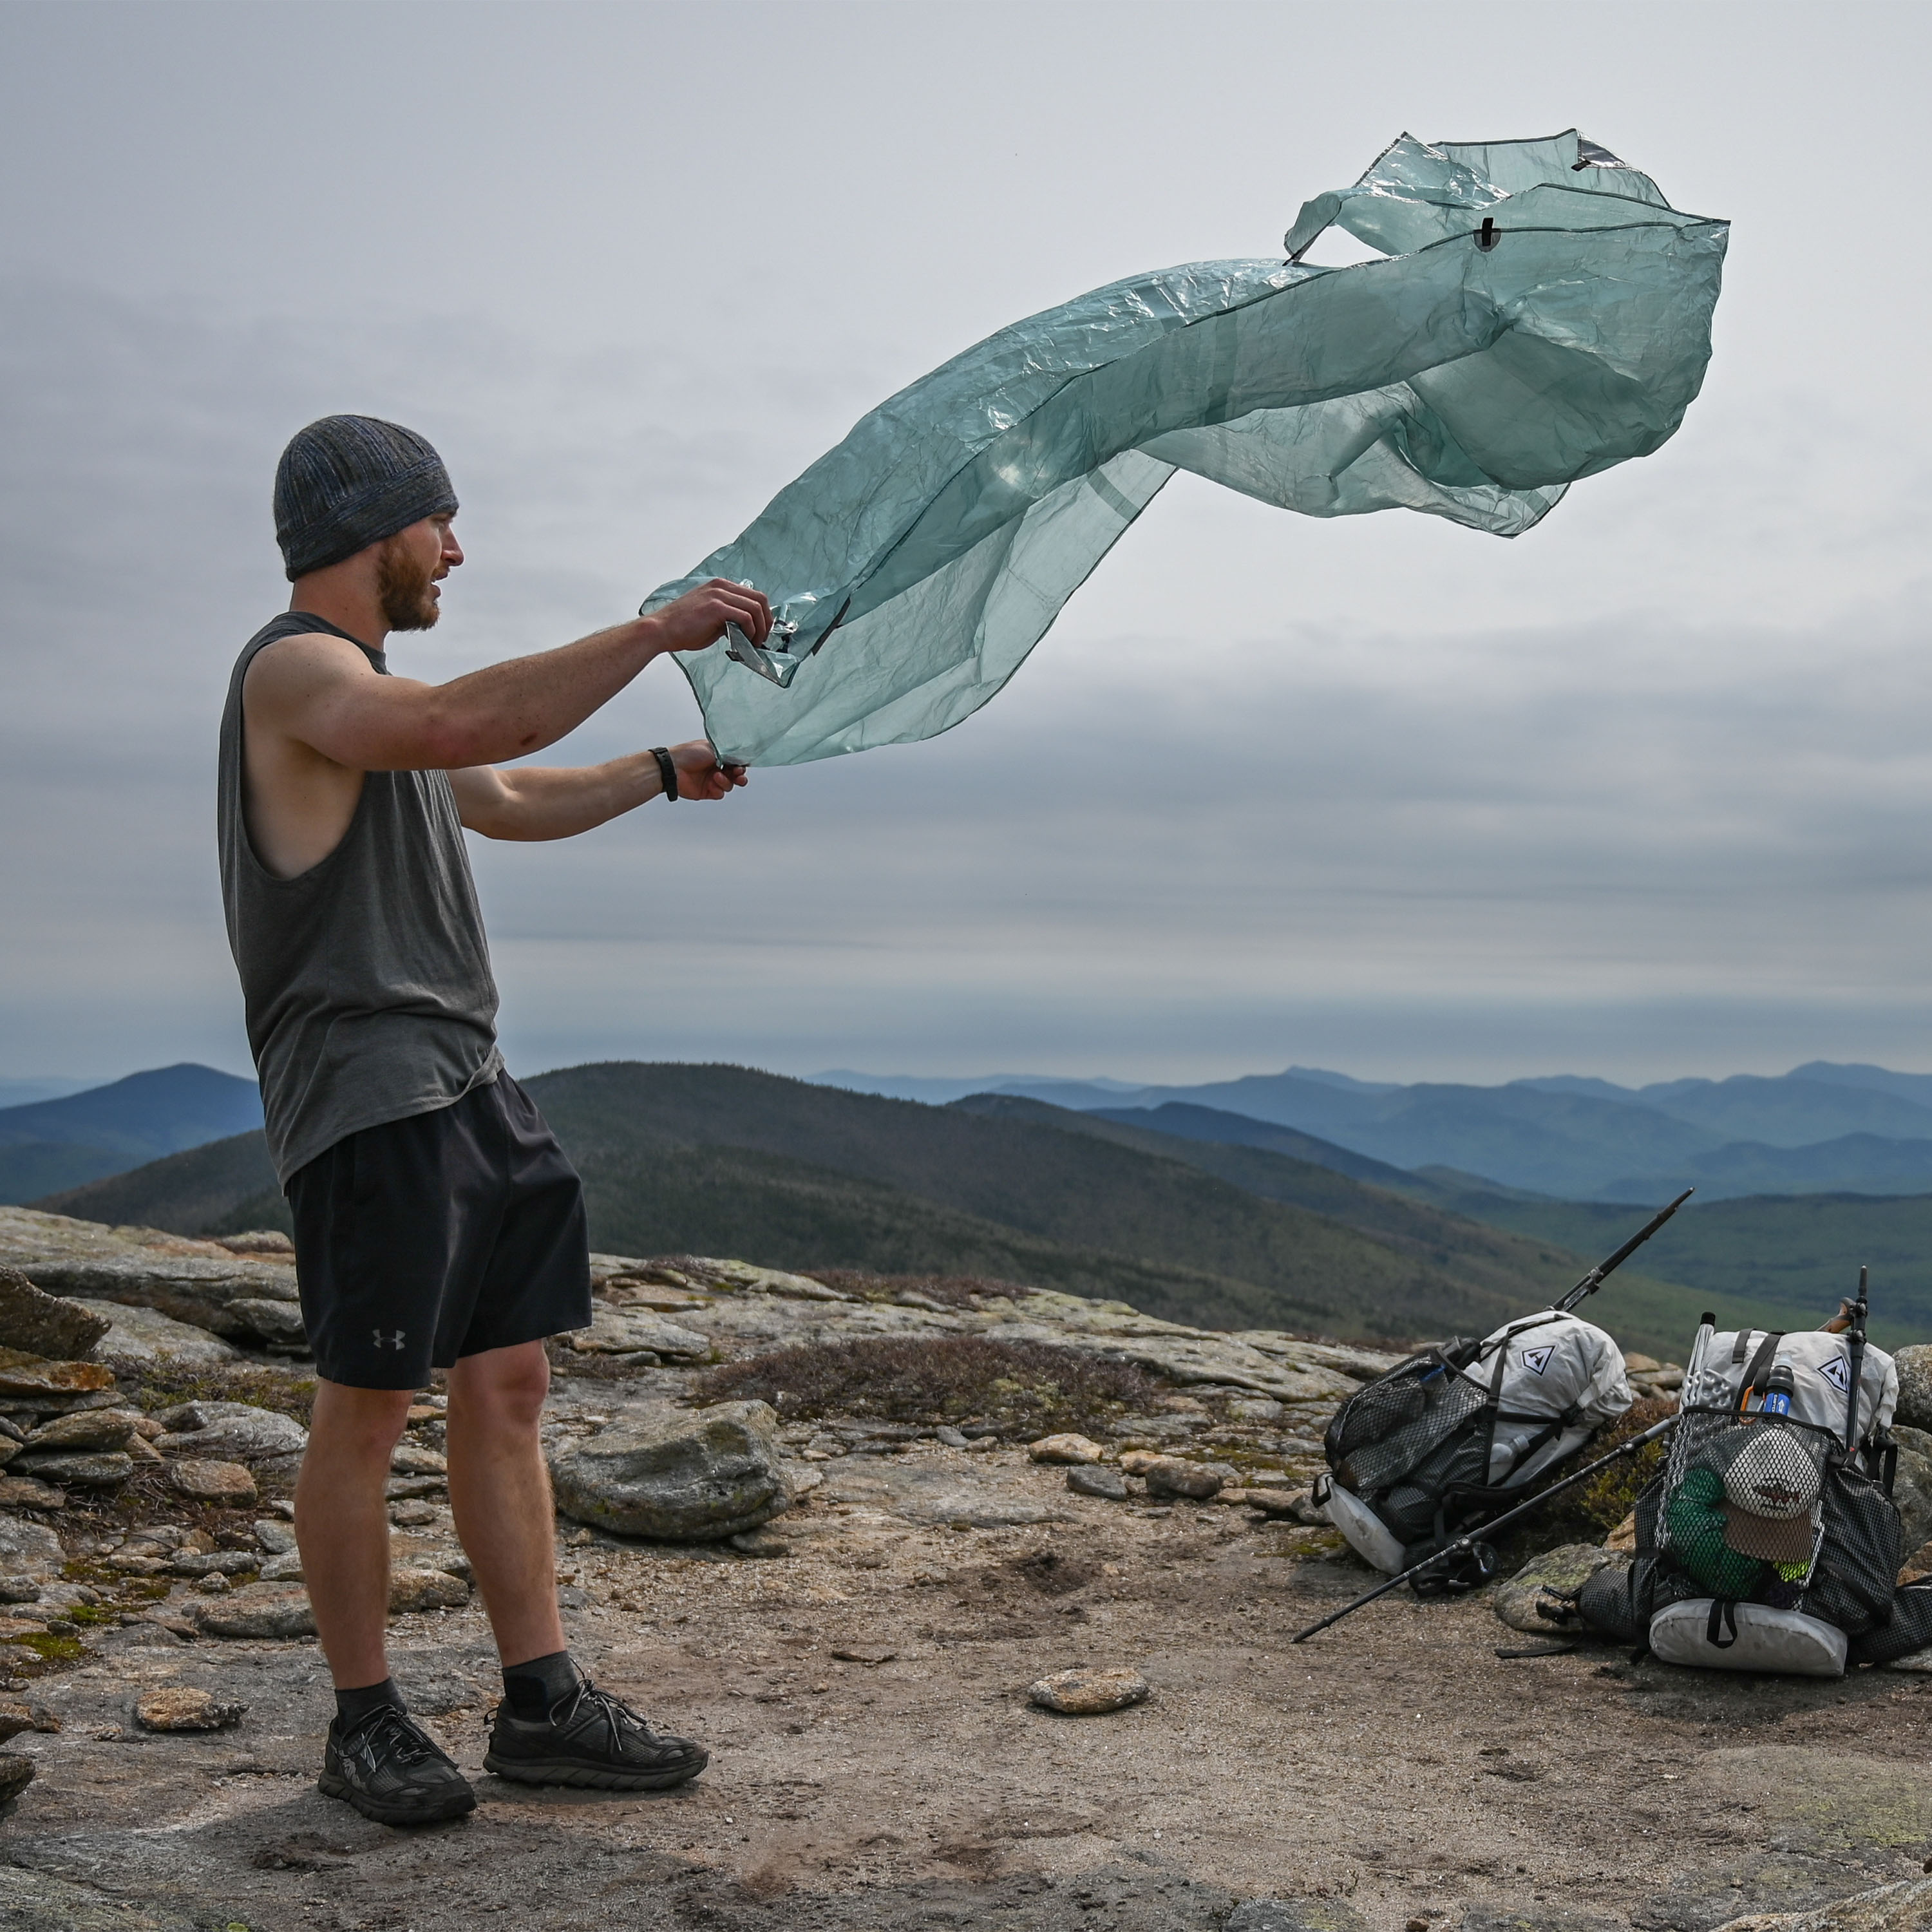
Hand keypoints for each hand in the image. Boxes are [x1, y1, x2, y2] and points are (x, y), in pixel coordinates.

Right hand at [648, 579, 771, 654]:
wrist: (661, 630)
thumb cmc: (682, 628)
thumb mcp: (711, 619)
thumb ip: (729, 618)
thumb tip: (746, 629)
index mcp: (720, 586)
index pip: (753, 595)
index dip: (763, 615)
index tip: (761, 631)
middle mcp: (721, 586)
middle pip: (760, 599)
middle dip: (767, 621)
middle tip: (763, 638)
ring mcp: (719, 594)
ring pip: (756, 608)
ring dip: (761, 629)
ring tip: (756, 643)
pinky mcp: (717, 607)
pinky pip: (746, 617)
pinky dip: (751, 631)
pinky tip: (747, 641)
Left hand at [670, 740, 748, 799]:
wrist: (672, 767)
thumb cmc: (688, 754)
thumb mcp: (711, 749)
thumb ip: (727, 754)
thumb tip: (738, 758)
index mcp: (717, 756)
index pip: (734, 763)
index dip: (740, 765)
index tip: (740, 767)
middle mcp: (715, 768)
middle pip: (734, 776)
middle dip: (739, 777)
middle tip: (739, 776)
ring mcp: (710, 780)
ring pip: (728, 786)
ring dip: (726, 782)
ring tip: (716, 777)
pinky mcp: (706, 791)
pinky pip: (719, 794)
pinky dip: (718, 790)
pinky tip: (712, 785)